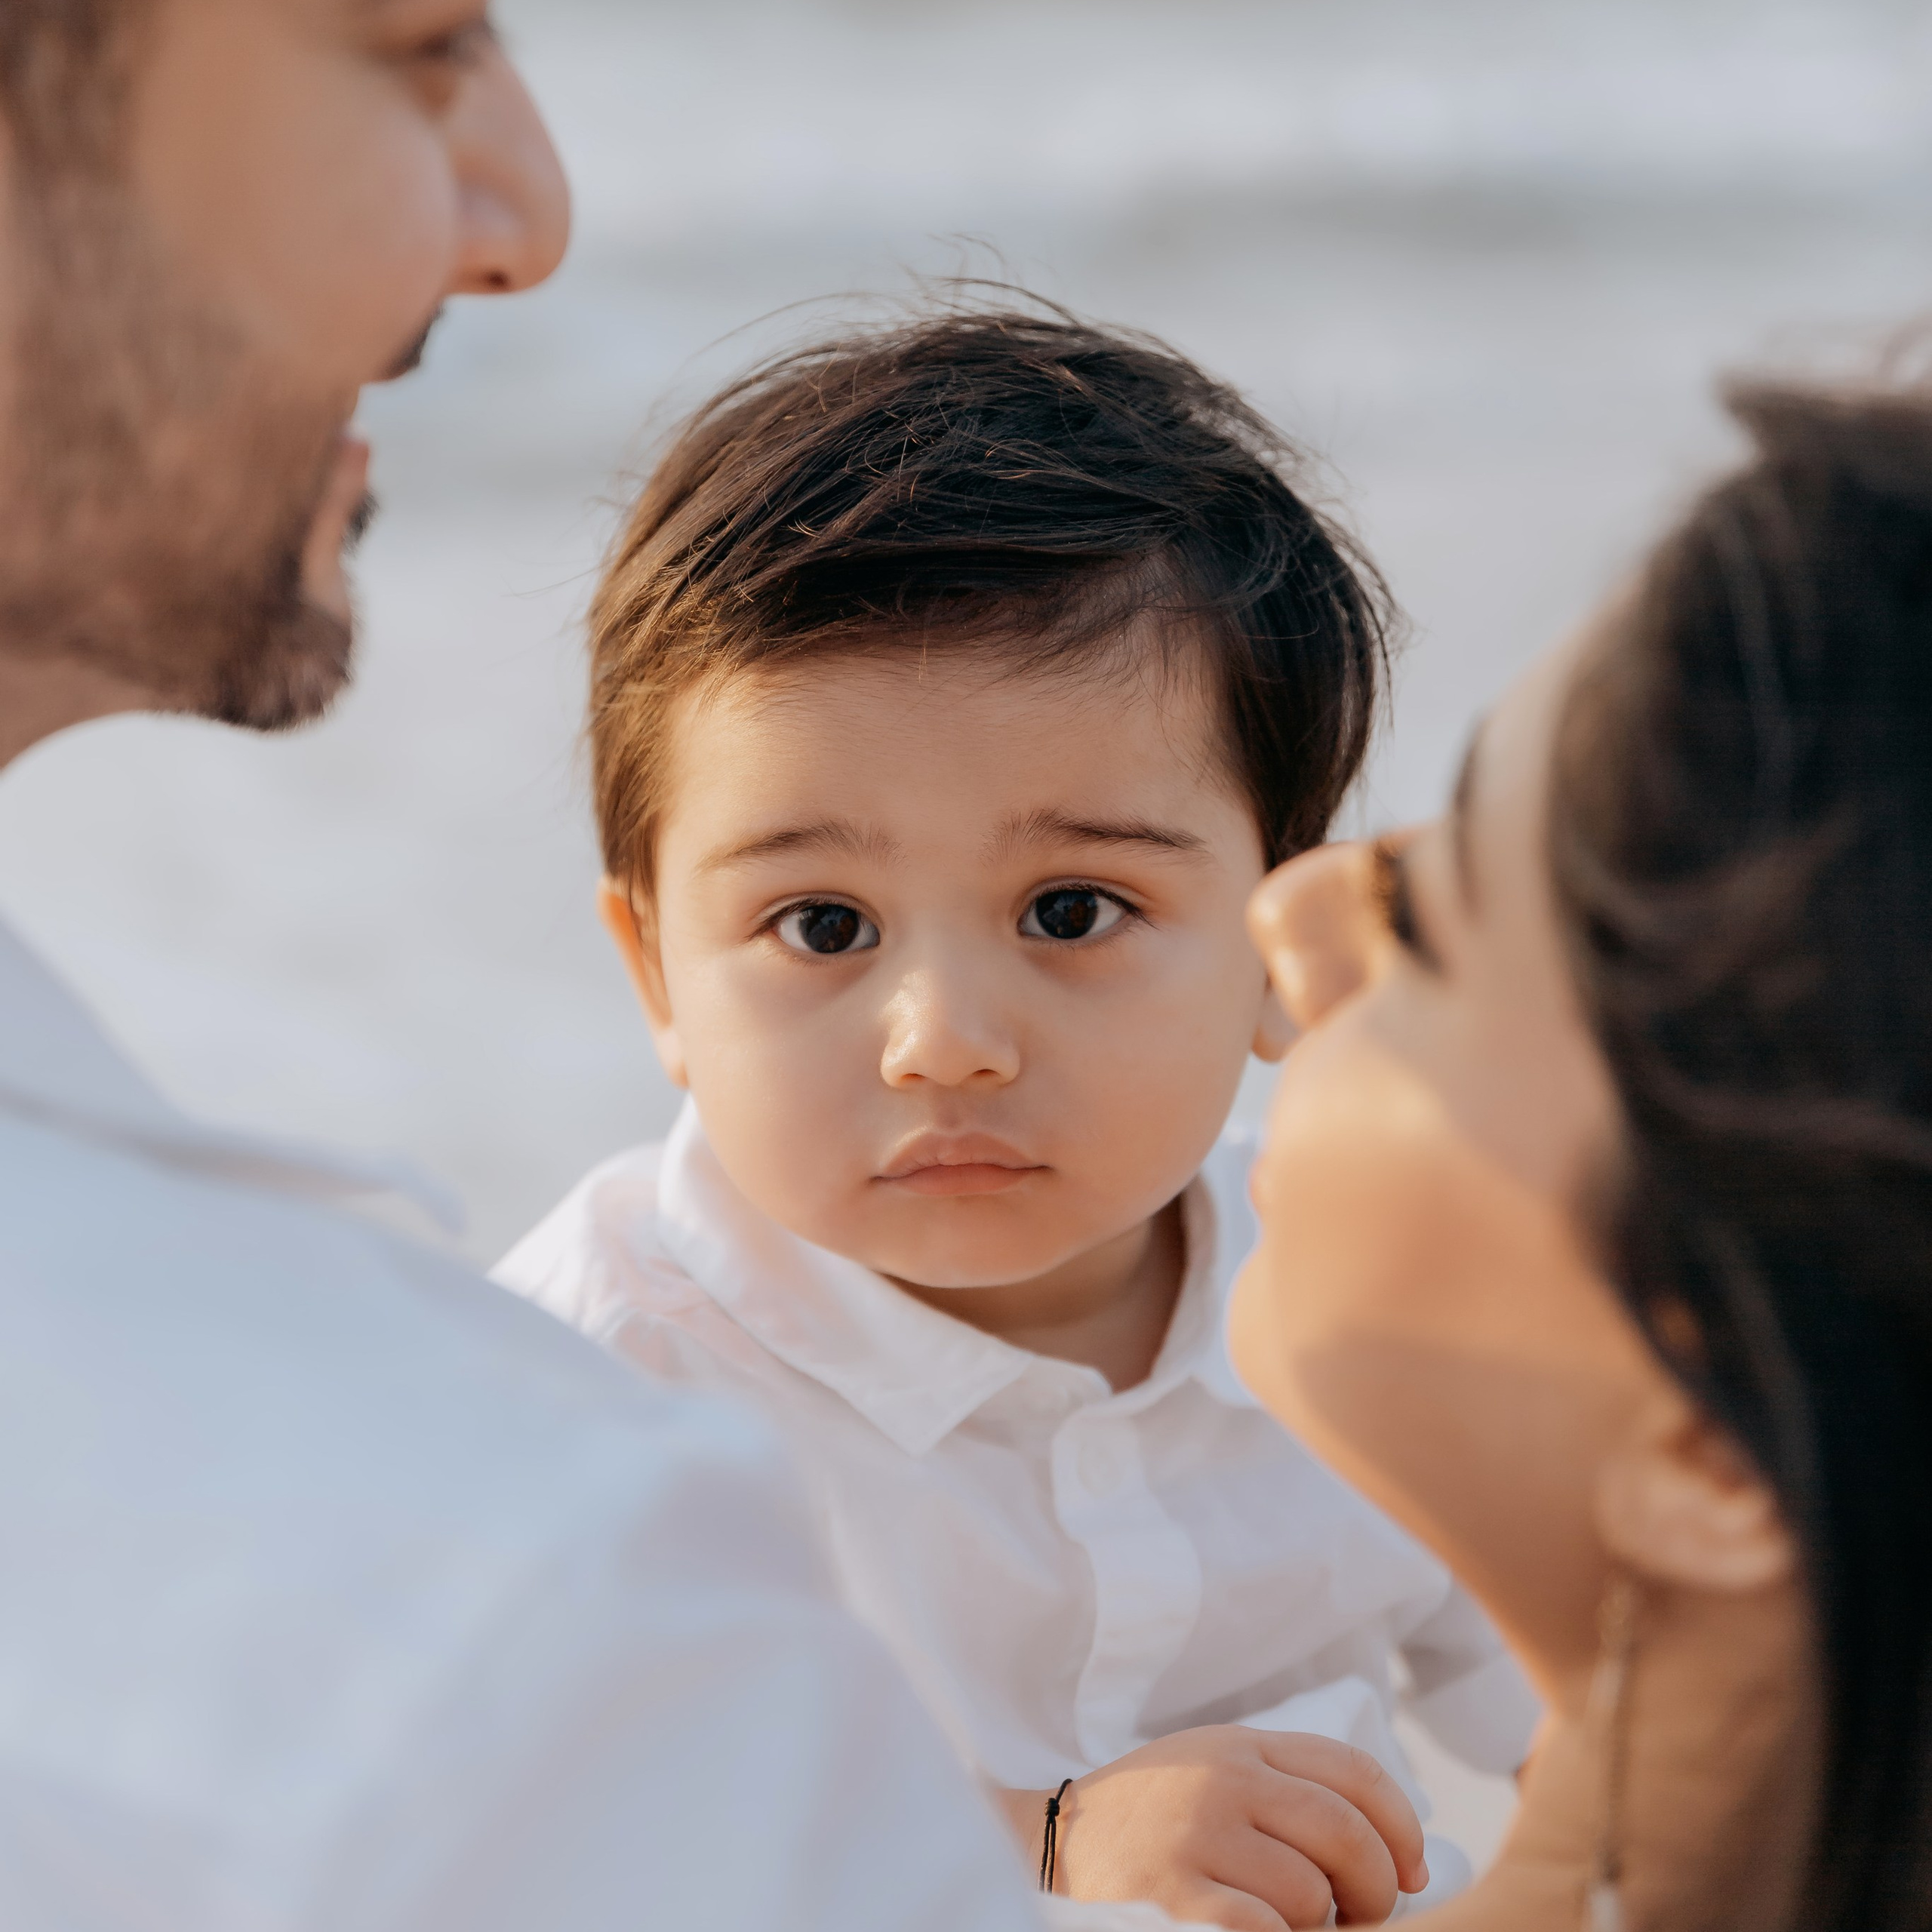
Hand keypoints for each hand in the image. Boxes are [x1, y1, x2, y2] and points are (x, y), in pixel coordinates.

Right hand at [997, 1728, 1427, 1931]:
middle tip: (1361, 1913)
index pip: (1355, 1772)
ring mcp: (1197, 1838)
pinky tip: (1253, 1930)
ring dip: (1317, 1927)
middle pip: (1346, 1834)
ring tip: (1288, 1923)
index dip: (1402, 1826)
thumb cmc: (1158, 1817)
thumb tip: (1403, 1860)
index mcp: (1242, 1746)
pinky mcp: (1174, 1898)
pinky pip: (1263, 1931)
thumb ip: (1294, 1790)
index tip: (1412, 1870)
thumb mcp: (1218, 1769)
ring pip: (1311, 1895)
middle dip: (1375, 1888)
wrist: (1056, 1843)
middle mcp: (1223, 1781)